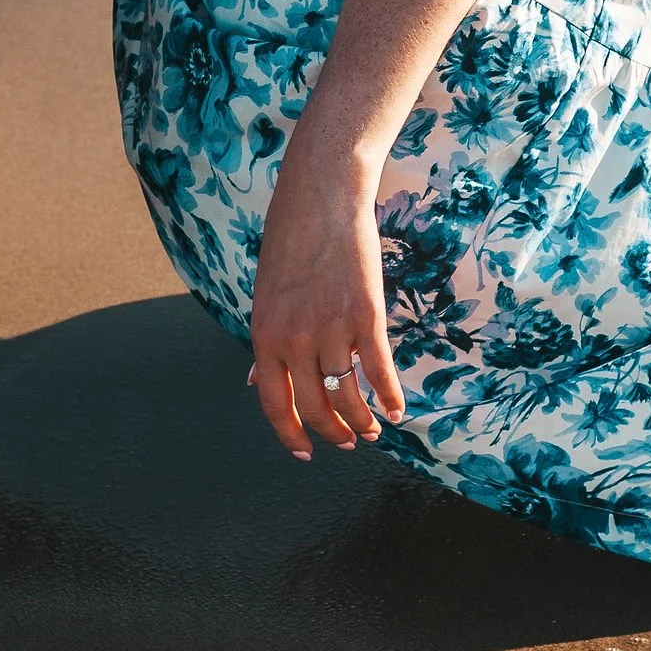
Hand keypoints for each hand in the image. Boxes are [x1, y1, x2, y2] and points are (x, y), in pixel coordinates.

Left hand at [248, 129, 405, 458]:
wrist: (321, 197)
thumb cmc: (290, 243)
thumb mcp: (266, 296)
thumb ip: (266, 342)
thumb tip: (252, 383)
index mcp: (264, 335)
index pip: (274, 402)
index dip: (290, 434)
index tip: (305, 452)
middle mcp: (295, 338)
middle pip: (314, 406)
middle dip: (333, 433)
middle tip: (347, 442)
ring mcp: (331, 328)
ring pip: (348, 395)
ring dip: (362, 421)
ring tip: (371, 430)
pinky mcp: (367, 315)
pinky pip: (380, 370)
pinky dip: (390, 396)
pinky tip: (397, 409)